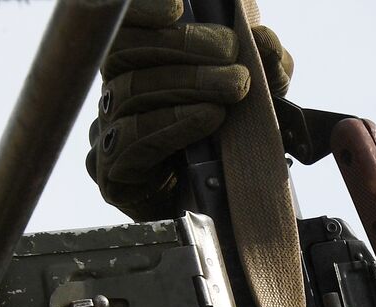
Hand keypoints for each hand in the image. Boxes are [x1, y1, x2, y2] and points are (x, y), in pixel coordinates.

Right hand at [85, 0, 292, 219]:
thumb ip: (266, 66)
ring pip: (131, 93)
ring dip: (188, 85)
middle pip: (125, 53)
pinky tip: (207, 117)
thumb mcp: (262, 101)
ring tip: (232, 87)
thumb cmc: (234, 150)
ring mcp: (109, 134)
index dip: (142, 11)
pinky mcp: (114, 174)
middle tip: (230, 54)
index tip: (177, 6)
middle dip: (182, 47)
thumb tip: (264, 40)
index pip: (124, 27)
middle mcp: (116, 95)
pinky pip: (133, 140)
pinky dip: (174, 123)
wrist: (225, 216)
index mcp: (139, 68)